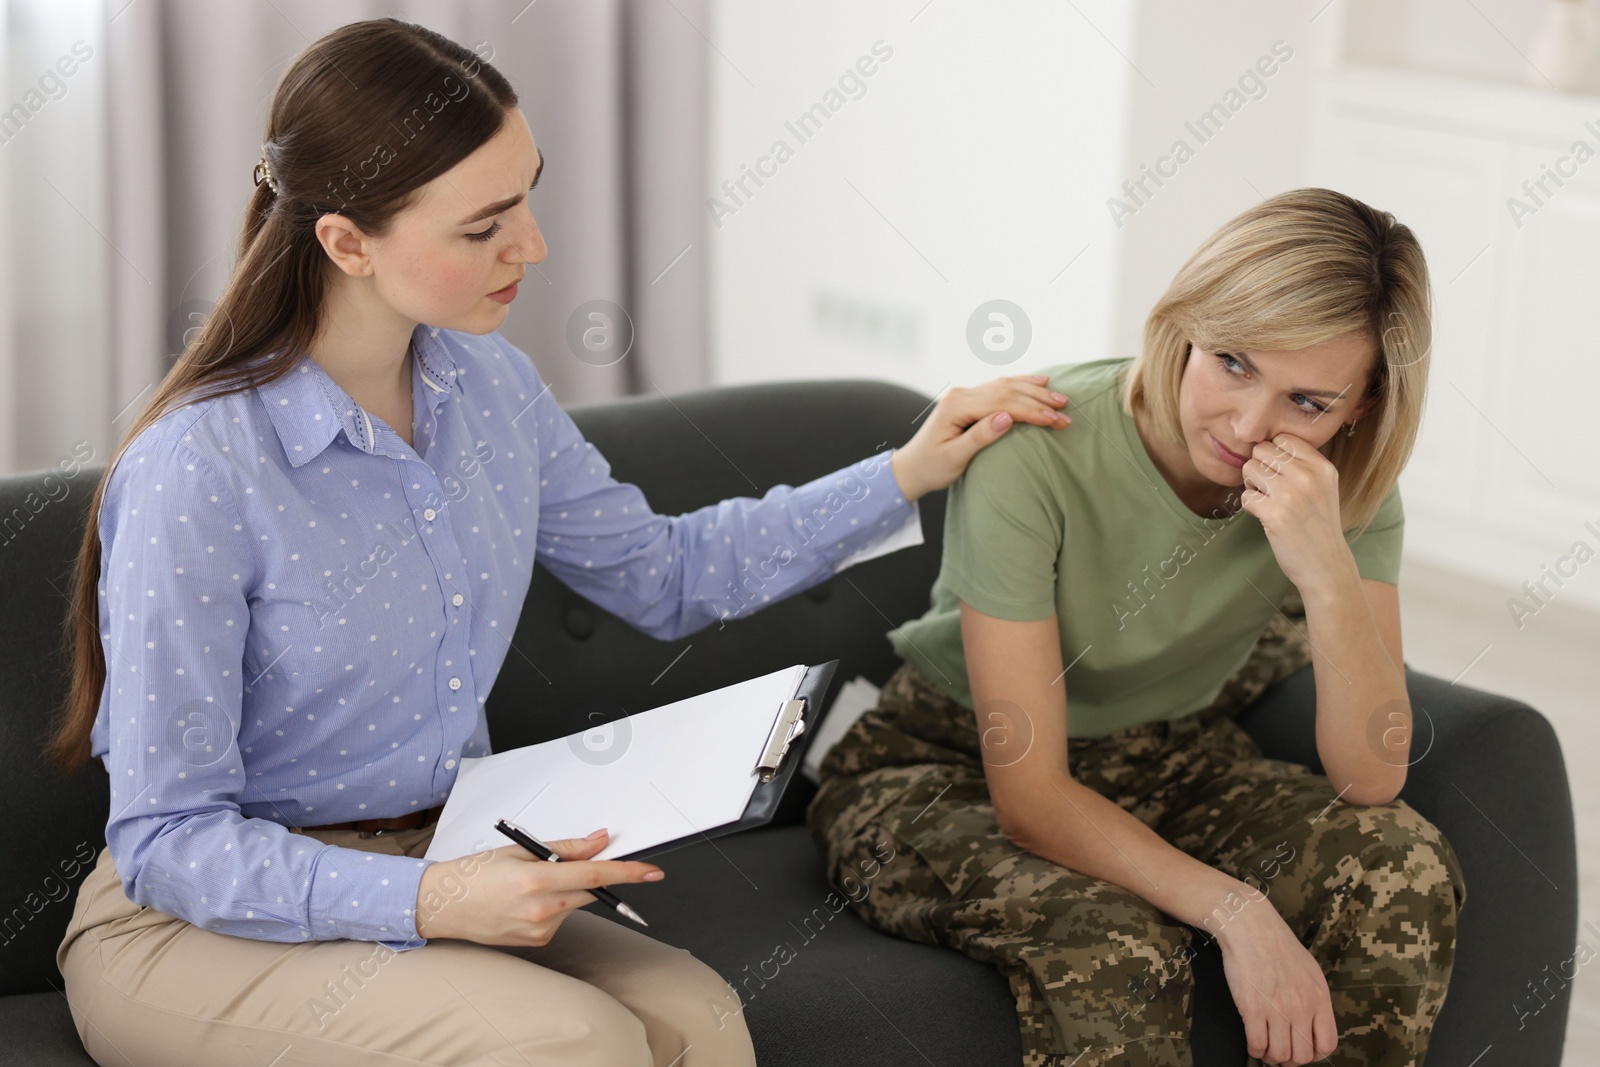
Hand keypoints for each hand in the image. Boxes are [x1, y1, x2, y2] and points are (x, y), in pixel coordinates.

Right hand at [414, 828, 662, 946]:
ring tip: (528, 884)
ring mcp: (540, 930)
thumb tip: (600, 841)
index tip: (652, 872)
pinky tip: (525, 902)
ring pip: (574, 903)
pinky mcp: (538, 942)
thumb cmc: (475, 874)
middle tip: (565, 865)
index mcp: (537, 881)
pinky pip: (560, 917)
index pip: (596, 876)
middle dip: (593, 877)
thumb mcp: (520, 851)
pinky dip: (553, 905)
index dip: (629, 873)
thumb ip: (566, 848)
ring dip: (566, 890)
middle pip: (590, 891)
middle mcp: (542, 910)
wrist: (443, 905)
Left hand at [889, 375, 1070, 501]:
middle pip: (1007, 391)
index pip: (1002, 403)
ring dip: (1034, 390)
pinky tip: (1039, 381)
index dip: (1032, 411)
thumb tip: (1006, 417)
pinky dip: (1022, 384)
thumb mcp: (954, 458)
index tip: (1056, 421)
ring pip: (1006, 385)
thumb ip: (979, 437)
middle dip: (1039, 401)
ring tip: (1059, 397)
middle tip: (1066, 412)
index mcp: (956, 406)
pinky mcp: (969, 399)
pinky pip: (1000, 387)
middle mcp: (961, 394)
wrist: (911, 467)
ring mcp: (965, 394)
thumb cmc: (931, 468)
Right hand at [1215, 897, 1338, 1063]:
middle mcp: (1302, 1007)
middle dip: (1290, 1059)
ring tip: (1265, 1045)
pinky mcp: (1253, 1009)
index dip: (1313, 1054)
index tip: (1300, 1048)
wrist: (1251, 926)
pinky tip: (1252, 1038)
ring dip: (1271, 1056)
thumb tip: (1312, 1024)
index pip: (1326, 1045)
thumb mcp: (1310, 971)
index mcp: (1319, 998)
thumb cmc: (1278, 945)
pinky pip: (1257, 1045)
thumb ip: (1314, 1000)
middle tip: (1279, 1049)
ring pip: (1279, 1055)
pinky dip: (1254, 1048)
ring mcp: (1277, 1009)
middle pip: (1302, 1056)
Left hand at [1237, 433, 1351, 592]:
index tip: (1279, 472)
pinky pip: (1246, 496)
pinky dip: (1250, 506)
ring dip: (1252, 485)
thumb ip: (1301, 464)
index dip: (1273, 454)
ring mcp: (1291, 495)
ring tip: (1267, 501)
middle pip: (1262, 451)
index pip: (1283, 439)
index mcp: (1322, 466)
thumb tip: (1263, 445)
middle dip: (1259, 468)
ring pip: (1250, 469)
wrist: (1326, 564)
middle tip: (1269, 489)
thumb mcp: (1323, 486)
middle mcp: (1308, 476)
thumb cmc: (1318, 524)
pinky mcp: (1275, 514)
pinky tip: (1265, 516)